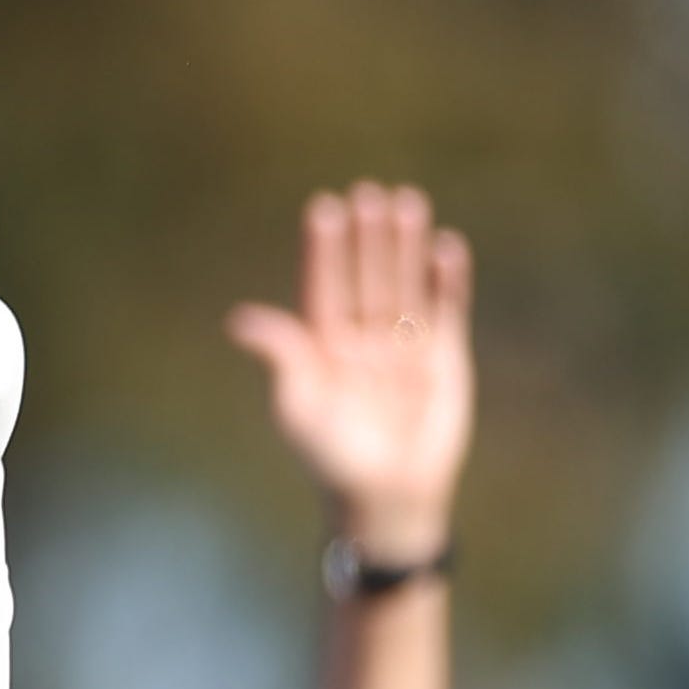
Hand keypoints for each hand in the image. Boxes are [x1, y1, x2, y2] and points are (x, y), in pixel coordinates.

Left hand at [225, 183, 472, 568]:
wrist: (386, 495)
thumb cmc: (331, 457)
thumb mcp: (299, 406)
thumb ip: (282, 358)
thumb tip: (240, 321)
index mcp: (322, 346)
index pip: (322, 285)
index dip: (324, 249)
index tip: (324, 207)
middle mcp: (362, 339)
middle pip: (365, 275)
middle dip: (367, 236)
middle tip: (369, 192)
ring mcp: (404, 346)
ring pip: (404, 284)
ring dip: (405, 246)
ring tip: (407, 202)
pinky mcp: (444, 359)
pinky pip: (446, 311)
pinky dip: (448, 281)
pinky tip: (447, 247)